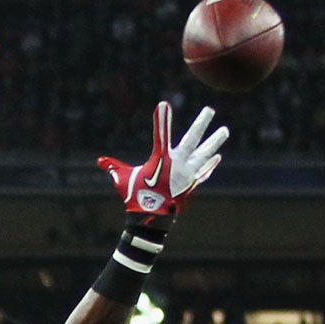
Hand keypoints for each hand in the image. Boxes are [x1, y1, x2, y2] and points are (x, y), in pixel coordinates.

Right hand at [98, 101, 228, 216]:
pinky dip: (210, 165)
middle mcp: (178, 164)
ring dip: (215, 142)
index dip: (162, 120)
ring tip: (225, 130)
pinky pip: (203, 172)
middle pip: (193, 140)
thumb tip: (100, 162)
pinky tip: (217, 157)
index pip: (161, 135)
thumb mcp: (123, 179)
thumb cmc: (136, 197)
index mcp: (161, 160)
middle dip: (201, 123)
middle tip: (210, 110)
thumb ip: (114, 167)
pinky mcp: (192, 185)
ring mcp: (188, 174)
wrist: (152, 219)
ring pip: (204, 154)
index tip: (164, 104)